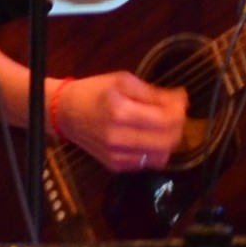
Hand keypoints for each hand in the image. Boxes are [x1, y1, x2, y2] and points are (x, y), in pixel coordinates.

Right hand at [56, 71, 187, 172]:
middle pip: (167, 140)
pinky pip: (147, 163)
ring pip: (161, 157)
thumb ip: (152, 92)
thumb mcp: (122, 80)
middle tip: (176, 112)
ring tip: (164, 125)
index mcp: (119, 111)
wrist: (65, 113)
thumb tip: (178, 100)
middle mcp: (118, 137)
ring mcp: (116, 155)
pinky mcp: (115, 165)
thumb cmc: (93, 92)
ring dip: (169, 141)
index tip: (181, 98)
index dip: (180, 109)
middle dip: (179, 125)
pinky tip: (149, 137)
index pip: (165, 118)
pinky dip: (155, 151)